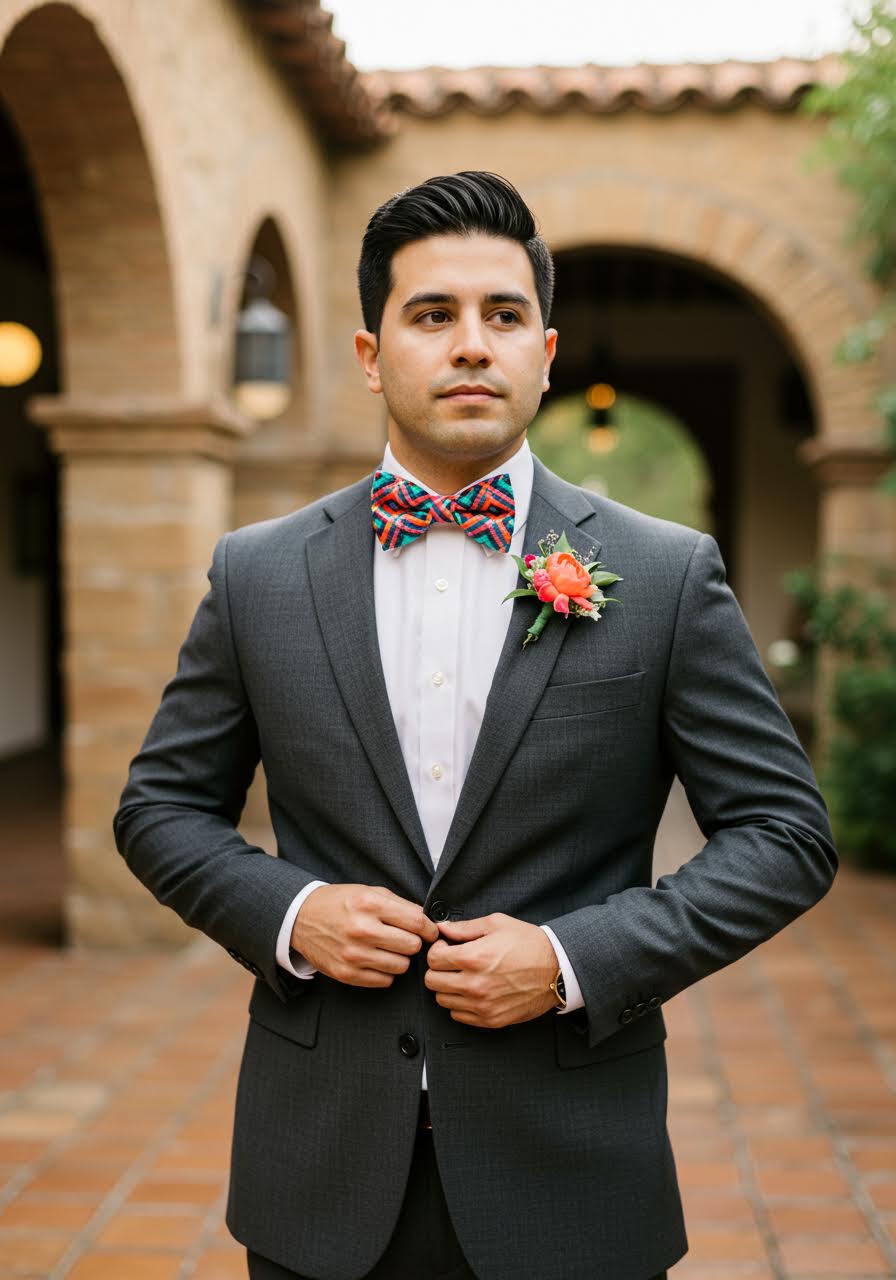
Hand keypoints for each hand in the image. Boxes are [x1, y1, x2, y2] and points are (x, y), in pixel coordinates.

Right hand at [291, 884, 437, 988]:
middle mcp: (361, 929)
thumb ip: (400, 905)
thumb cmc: (340, 903)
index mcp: (369, 904)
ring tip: (388, 948)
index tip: (430, 932)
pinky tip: (376, 959)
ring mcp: (353, 954)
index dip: (429, 929)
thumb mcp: (369, 891)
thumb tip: (428, 921)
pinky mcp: (346, 973)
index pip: (417, 922)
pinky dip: (385, 972)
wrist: (301, 917)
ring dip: (400, 958)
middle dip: (413, 943)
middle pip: (412, 946)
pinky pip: (384, 981)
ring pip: (401, 966)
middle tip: (404, 938)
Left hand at [424, 913, 558, 1027]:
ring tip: (463, 976)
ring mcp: (482, 1005)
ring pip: (442, 1001)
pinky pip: (458, 1016)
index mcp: (474, 958)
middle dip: (438, 969)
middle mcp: (475, 984)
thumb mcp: (497, 924)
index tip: (445, 947)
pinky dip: (460, 1004)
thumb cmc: (529, 943)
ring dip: (448, 988)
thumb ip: (464, 927)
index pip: (433, 959)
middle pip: (432, 982)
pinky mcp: (491, 1019)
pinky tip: (472, 991)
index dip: (437, 949)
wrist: (558, 969)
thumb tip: (442, 927)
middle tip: (450, 962)